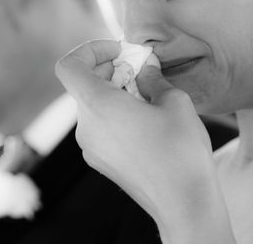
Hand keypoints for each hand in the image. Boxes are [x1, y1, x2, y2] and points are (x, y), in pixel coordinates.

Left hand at [55, 40, 234, 242]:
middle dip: (110, 69)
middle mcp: (86, 126)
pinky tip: (146, 119)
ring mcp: (90, 147)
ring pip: (93, 106)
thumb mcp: (174, 101)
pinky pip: (100, 126)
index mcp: (98, 105)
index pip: (68, 66)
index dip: (90, 50)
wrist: (184, 202)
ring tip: (148, 94)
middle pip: (83, 85)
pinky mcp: (101, 161)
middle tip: (141, 69)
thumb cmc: (180, 150)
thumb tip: (145, 69)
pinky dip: (116, 113)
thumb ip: (153, 78)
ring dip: (115, 91)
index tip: (120, 52)